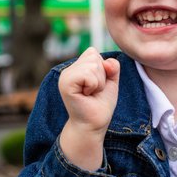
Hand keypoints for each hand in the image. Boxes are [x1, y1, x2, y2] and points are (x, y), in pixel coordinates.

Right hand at [58, 47, 119, 169]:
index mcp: (76, 68)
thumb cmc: (100, 105)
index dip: (102, 69)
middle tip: (94, 91)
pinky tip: (87, 95)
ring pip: (92, 65)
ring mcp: (65, 76)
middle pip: (93, 56)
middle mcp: (68, 70)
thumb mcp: (110, 82)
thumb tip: (107, 62)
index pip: (93, 53)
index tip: (97, 86)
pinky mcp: (65, 83)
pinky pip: (88, 73)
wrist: (94, 124)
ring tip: (91, 94)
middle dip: (101, 75)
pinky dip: (94, 85)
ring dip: (98, 82)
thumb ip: (112, 66)